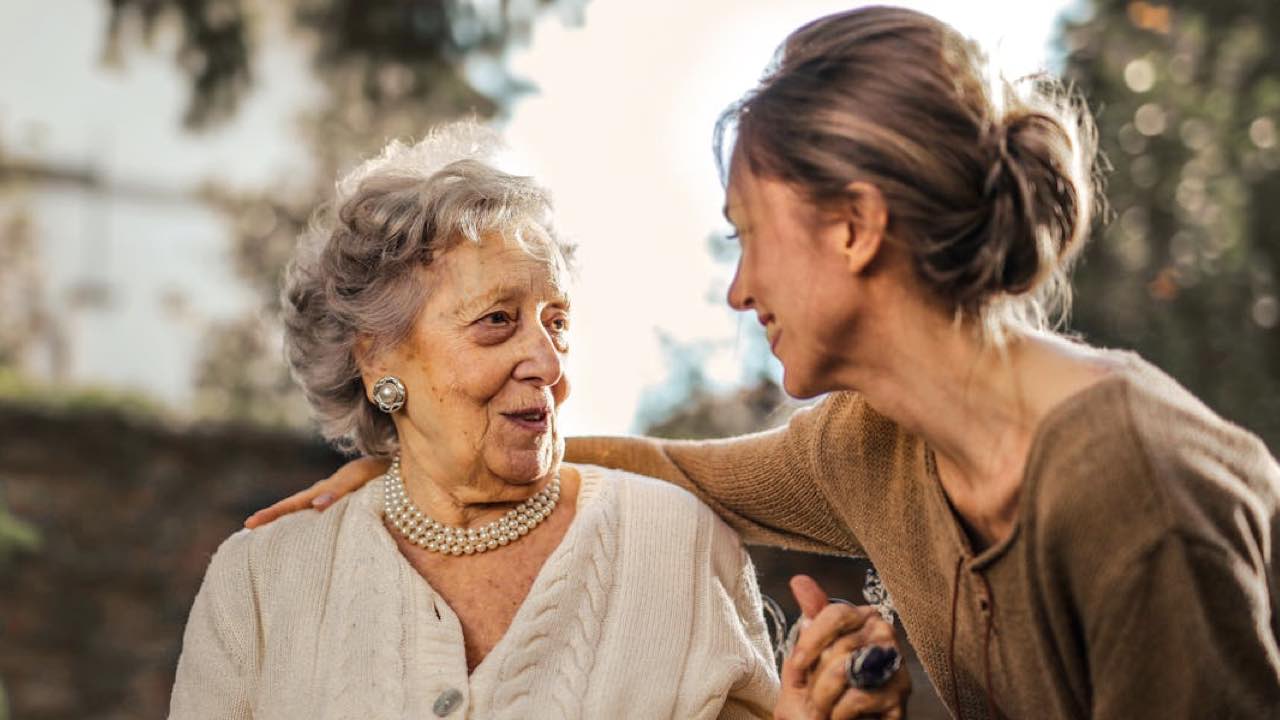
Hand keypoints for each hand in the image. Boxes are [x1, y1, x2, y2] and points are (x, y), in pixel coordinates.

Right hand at [243, 456, 389, 528]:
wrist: (405, 466)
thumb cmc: (384, 469)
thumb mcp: (361, 476)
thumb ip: (339, 489)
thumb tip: (315, 506)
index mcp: (328, 488)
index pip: (295, 503)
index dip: (273, 513)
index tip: (249, 524)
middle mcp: (329, 494)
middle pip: (296, 507)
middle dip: (273, 518)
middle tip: (247, 530)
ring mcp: (338, 499)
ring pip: (309, 512)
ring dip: (291, 523)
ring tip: (269, 540)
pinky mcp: (351, 506)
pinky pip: (327, 516)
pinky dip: (314, 524)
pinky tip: (309, 540)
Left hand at [774, 575, 910, 719]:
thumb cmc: (820, 701)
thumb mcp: (803, 663)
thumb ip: (807, 625)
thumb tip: (800, 581)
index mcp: (861, 620)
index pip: (836, 613)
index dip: (811, 642)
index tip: (797, 666)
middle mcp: (884, 636)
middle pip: (839, 645)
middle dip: (815, 680)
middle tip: (812, 699)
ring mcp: (896, 665)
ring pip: (847, 670)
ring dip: (823, 698)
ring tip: (823, 710)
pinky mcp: (900, 696)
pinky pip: (858, 698)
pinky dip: (839, 714)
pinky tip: (841, 718)